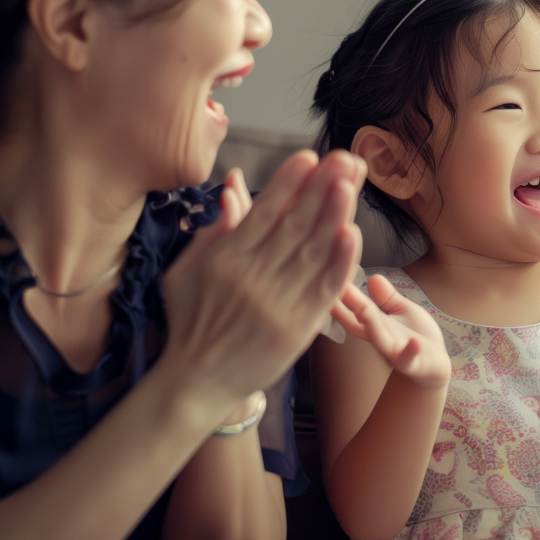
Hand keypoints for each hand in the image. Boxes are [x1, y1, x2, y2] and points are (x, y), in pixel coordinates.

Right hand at [161, 151, 365, 414]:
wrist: (197, 383)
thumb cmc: (189, 322)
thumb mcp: (187, 272)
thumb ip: (214, 232)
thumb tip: (235, 188)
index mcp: (226, 260)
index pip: (263, 213)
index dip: (288, 183)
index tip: (309, 156)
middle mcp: (252, 278)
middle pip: (295, 225)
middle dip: (322, 188)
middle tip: (345, 159)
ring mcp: (277, 305)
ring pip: (313, 252)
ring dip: (336, 215)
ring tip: (353, 183)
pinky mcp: (297, 330)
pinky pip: (324, 289)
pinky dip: (341, 262)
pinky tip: (353, 234)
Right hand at [330, 273, 450, 388]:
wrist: (435, 366)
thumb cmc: (417, 335)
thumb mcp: (402, 311)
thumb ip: (387, 297)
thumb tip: (373, 277)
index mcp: (378, 326)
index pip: (356, 311)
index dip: (342, 300)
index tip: (328, 282)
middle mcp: (382, 339)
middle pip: (363, 323)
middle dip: (351, 307)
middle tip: (339, 289)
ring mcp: (397, 353)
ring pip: (381, 341)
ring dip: (372, 325)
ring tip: (364, 310)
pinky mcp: (415, 364)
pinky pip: (410, 360)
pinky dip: (410, 352)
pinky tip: (414, 342)